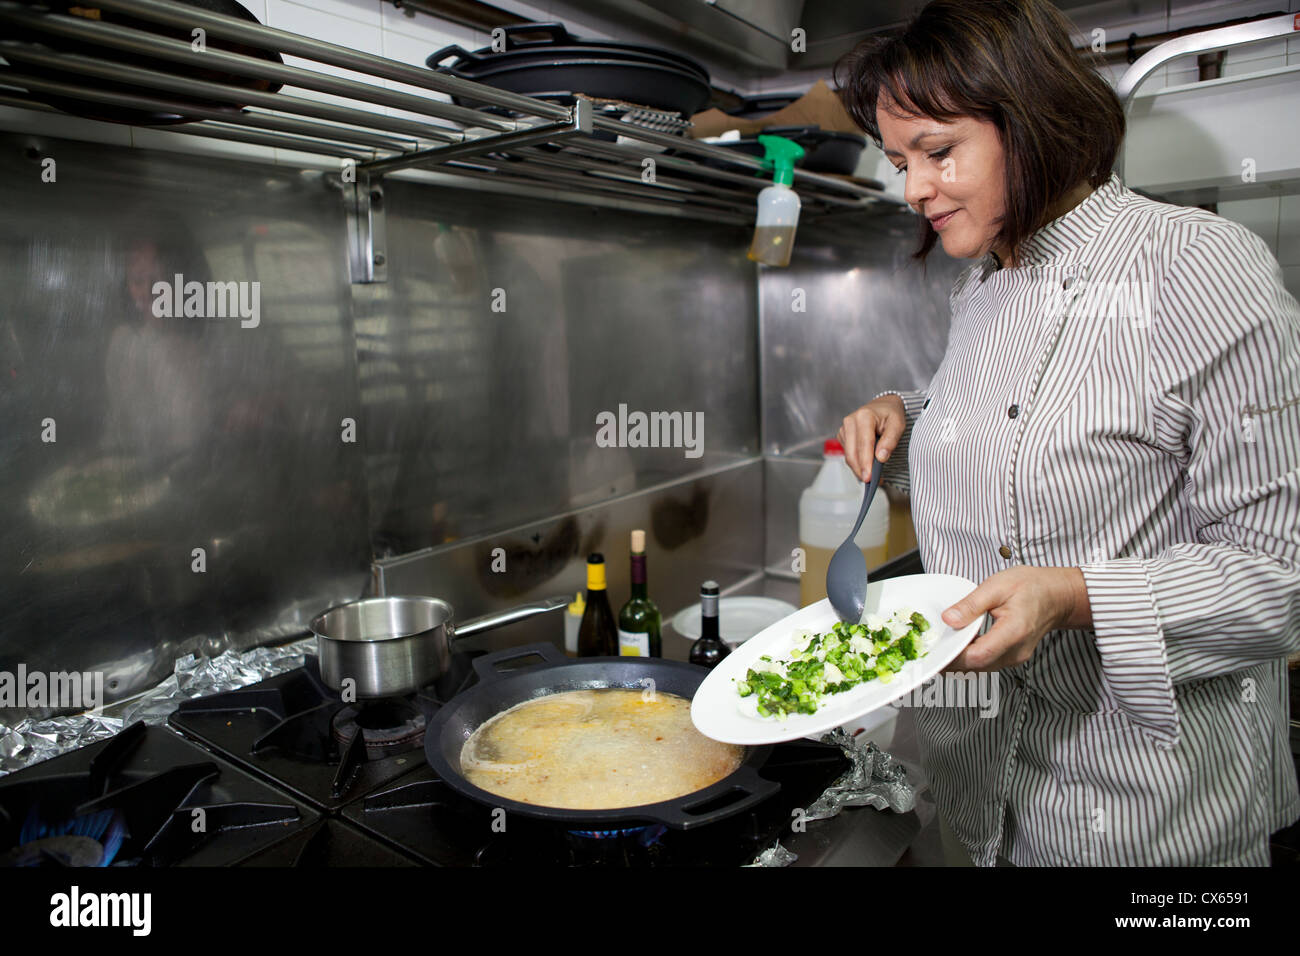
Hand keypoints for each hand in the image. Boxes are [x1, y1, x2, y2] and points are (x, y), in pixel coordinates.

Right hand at [838, 394, 905, 481]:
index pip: (864, 444)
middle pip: (852, 452)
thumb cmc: (891, 414)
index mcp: (864, 416)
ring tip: (873, 478)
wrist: (882, 406)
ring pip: (849, 456)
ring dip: (859, 469)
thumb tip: (881, 457)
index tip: (868, 478)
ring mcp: (844, 429)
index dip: (866, 462)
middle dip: (861, 470)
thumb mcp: (898, 424)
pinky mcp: (843, 436)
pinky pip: (848, 454)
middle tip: (871, 483)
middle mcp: (850, 421)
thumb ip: (890, 440)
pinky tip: (867, 468)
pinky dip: (857, 464)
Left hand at [941, 566, 1090, 671]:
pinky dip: (970, 656)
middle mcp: (1016, 651)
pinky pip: (987, 662)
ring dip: (960, 660)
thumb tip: (949, 619)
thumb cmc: (1032, 587)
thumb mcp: (997, 586)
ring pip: (981, 667)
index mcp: (1014, 632)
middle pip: (977, 665)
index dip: (955, 656)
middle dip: (952, 660)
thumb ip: (971, 604)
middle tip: (931, 649)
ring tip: (942, 646)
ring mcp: (1015, 657)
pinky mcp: (1012, 657)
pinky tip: (959, 645)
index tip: (936, 650)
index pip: (979, 654)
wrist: (1056, 595)